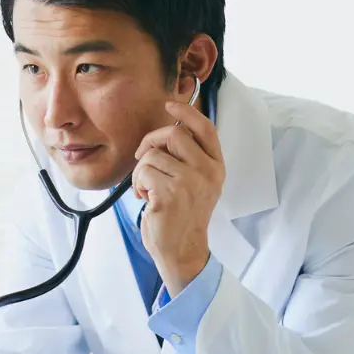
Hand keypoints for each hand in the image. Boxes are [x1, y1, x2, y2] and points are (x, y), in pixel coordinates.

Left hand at [133, 101, 224, 294]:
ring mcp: (191, 182)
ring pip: (152, 154)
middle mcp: (208, 171)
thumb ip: (189, 157)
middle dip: (150, 142)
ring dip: (141, 171)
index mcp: (216, 166)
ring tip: (147, 188)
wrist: (182, 249)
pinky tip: (145, 198)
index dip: (186, 113)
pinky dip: (137, 184)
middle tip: (143, 158)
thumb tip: (168, 129)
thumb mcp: (196, 183)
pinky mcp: (171, 193)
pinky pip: (144, 172)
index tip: (169, 104)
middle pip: (173, 134)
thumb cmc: (183, 215)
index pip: (206, 128)